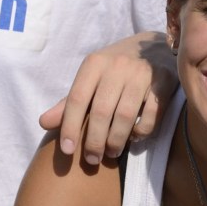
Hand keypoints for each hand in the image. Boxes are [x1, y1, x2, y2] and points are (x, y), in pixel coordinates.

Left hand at [37, 32, 176, 165]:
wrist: (153, 45)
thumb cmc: (115, 69)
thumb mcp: (90, 78)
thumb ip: (69, 103)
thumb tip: (43, 123)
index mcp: (94, 63)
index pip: (77, 99)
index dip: (70, 127)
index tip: (67, 151)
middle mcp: (117, 66)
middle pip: (101, 111)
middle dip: (95, 140)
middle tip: (92, 159)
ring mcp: (142, 72)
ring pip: (126, 115)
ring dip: (116, 140)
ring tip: (111, 153)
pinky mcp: (163, 81)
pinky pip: (152, 114)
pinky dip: (141, 131)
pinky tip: (134, 137)